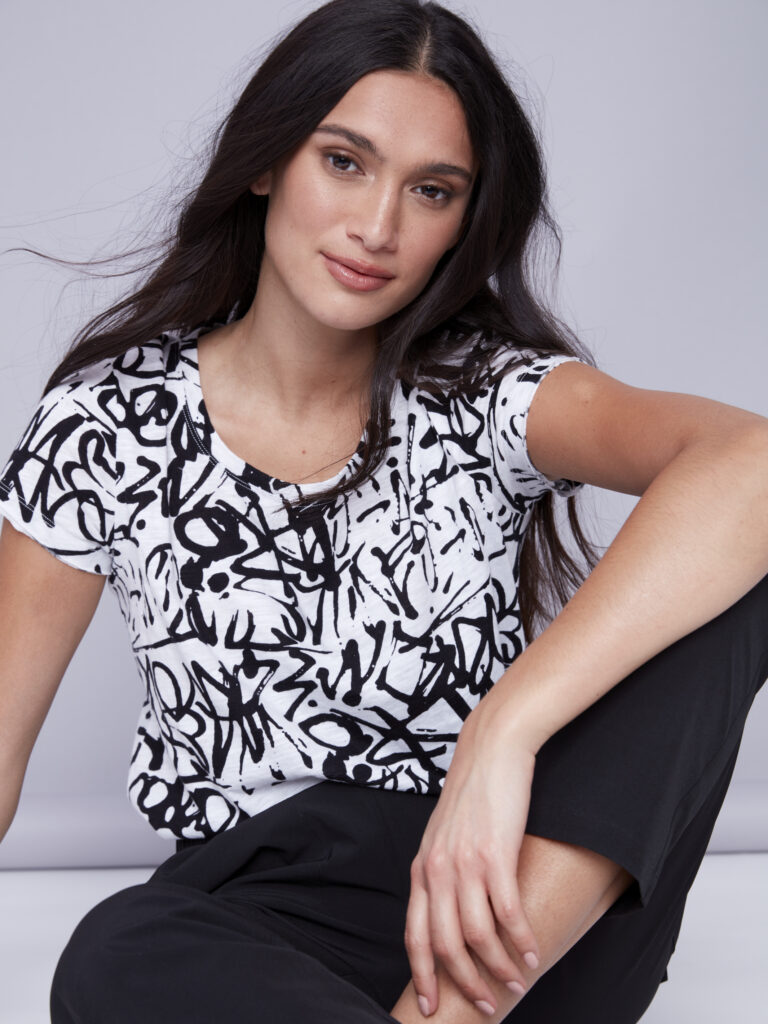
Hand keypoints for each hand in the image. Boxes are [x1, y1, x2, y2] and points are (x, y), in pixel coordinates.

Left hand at [404, 708, 540, 1017]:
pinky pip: (507, 914)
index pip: (414, 934)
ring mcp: (465, 863)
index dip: (423, 974)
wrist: (490, 750)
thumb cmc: (472, 793)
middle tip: (486, 1005)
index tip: (432, 1005)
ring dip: (500, 967)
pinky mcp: (495, 854)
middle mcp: (437, 870)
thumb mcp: (443, 835)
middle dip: (465, 982)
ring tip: (518, 981)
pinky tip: (534, 954)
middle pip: (445, 944)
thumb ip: (441, 871)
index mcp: (421, 868)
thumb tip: (449, 910)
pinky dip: (522, 941)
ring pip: (477, 935)